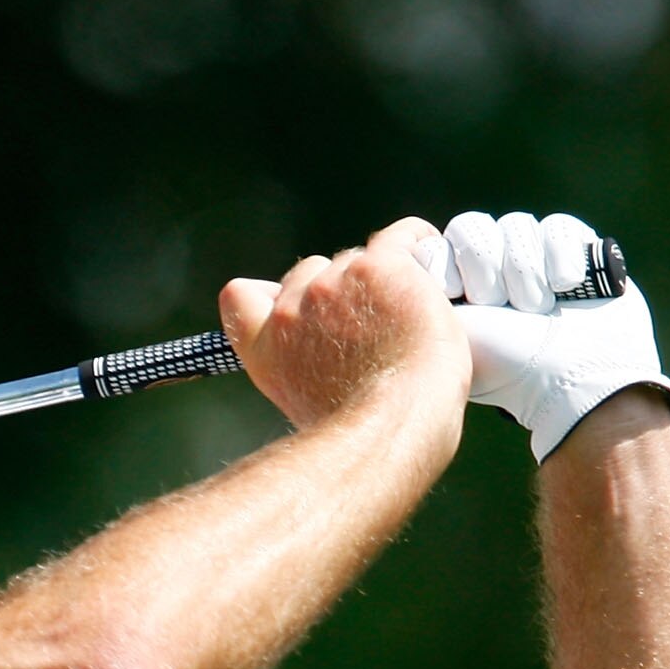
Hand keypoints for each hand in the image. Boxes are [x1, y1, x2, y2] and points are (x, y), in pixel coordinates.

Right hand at [220, 218, 469, 439]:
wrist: (398, 425)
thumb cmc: (365, 430)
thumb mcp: (306, 404)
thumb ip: (300, 364)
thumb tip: (322, 350)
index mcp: (266, 349)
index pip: (240, 296)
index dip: (270, 295)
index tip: (297, 308)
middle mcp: (291, 312)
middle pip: (311, 273)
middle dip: (339, 293)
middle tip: (374, 330)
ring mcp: (333, 285)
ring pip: (358, 260)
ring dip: (380, 280)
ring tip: (408, 318)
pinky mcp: (379, 268)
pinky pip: (403, 237)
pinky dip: (419, 245)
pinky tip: (430, 265)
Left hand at [413, 212, 669, 460]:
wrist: (571, 378)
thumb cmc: (503, 366)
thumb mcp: (444, 332)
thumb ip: (412, 295)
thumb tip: (387, 257)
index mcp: (450, 287)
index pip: (433, 242)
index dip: (448, 266)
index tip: (458, 297)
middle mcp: (487, 268)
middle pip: (471, 228)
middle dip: (486, 270)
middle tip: (500, 307)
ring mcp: (530, 257)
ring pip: (515, 226)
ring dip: (525, 272)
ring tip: (537, 310)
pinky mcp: (571, 250)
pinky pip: (555, 227)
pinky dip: (560, 258)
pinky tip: (565, 288)